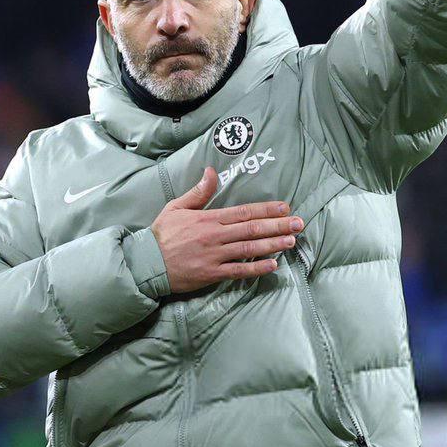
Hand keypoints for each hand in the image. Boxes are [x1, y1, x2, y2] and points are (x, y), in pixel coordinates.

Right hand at [151, 166, 302, 292]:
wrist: (146, 263)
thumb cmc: (162, 234)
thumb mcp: (176, 207)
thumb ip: (198, 192)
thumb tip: (211, 172)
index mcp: (208, 218)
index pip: (244, 212)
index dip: (266, 209)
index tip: (285, 207)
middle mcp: (215, 236)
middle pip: (252, 229)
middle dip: (278, 225)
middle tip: (299, 223)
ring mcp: (215, 256)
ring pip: (249, 249)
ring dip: (273, 245)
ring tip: (292, 241)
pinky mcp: (212, 274)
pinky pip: (239, 271)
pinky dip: (256, 268)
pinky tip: (273, 265)